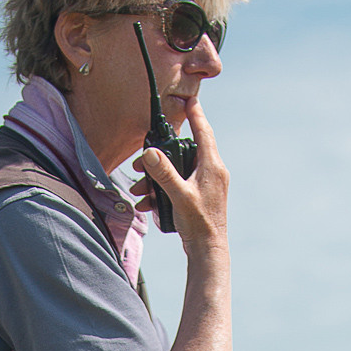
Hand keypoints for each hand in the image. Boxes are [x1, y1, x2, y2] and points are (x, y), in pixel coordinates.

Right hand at [132, 100, 228, 252]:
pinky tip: (147, 202)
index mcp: (212, 166)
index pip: (203, 131)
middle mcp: (212, 171)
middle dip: (160, 156)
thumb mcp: (178, 195)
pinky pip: (179, 185)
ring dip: (157, 178)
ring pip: (178, 170)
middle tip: (140, 162)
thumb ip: (164, 173)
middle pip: (184, 152)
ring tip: (138, 188)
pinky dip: (163, 190)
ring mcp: (206, 184)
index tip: (189, 99)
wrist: (208, 251)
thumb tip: (150, 153)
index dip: (195, 114)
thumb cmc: (199, 224)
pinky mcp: (199, 196)